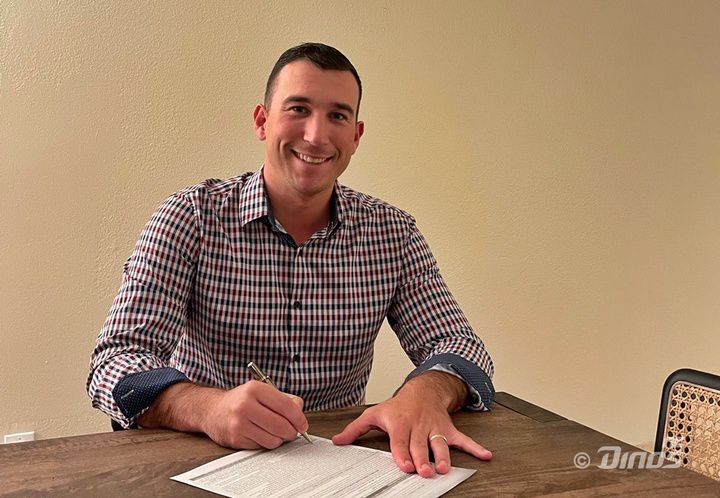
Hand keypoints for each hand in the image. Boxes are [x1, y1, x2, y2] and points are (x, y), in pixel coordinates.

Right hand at [139, 381, 307, 449]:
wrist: (212, 410)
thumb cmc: (241, 400)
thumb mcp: (262, 391)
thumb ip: (284, 399)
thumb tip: (300, 412)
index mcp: (254, 389)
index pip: (285, 405)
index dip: (299, 418)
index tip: (303, 424)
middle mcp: (245, 405)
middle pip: (281, 425)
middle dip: (292, 431)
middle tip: (293, 432)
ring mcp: (238, 423)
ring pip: (272, 439)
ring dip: (279, 439)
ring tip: (275, 432)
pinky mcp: (235, 438)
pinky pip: (261, 446)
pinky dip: (266, 443)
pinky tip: (261, 434)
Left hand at [332, 372, 491, 477]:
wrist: (422, 389)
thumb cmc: (397, 406)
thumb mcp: (374, 414)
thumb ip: (356, 429)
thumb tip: (337, 441)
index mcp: (400, 424)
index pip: (400, 441)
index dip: (402, 453)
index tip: (404, 465)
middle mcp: (418, 426)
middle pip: (420, 445)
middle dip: (423, 459)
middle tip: (425, 472)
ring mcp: (434, 428)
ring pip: (440, 443)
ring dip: (443, 456)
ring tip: (445, 468)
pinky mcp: (448, 430)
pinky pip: (463, 439)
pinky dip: (475, 447)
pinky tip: (485, 456)